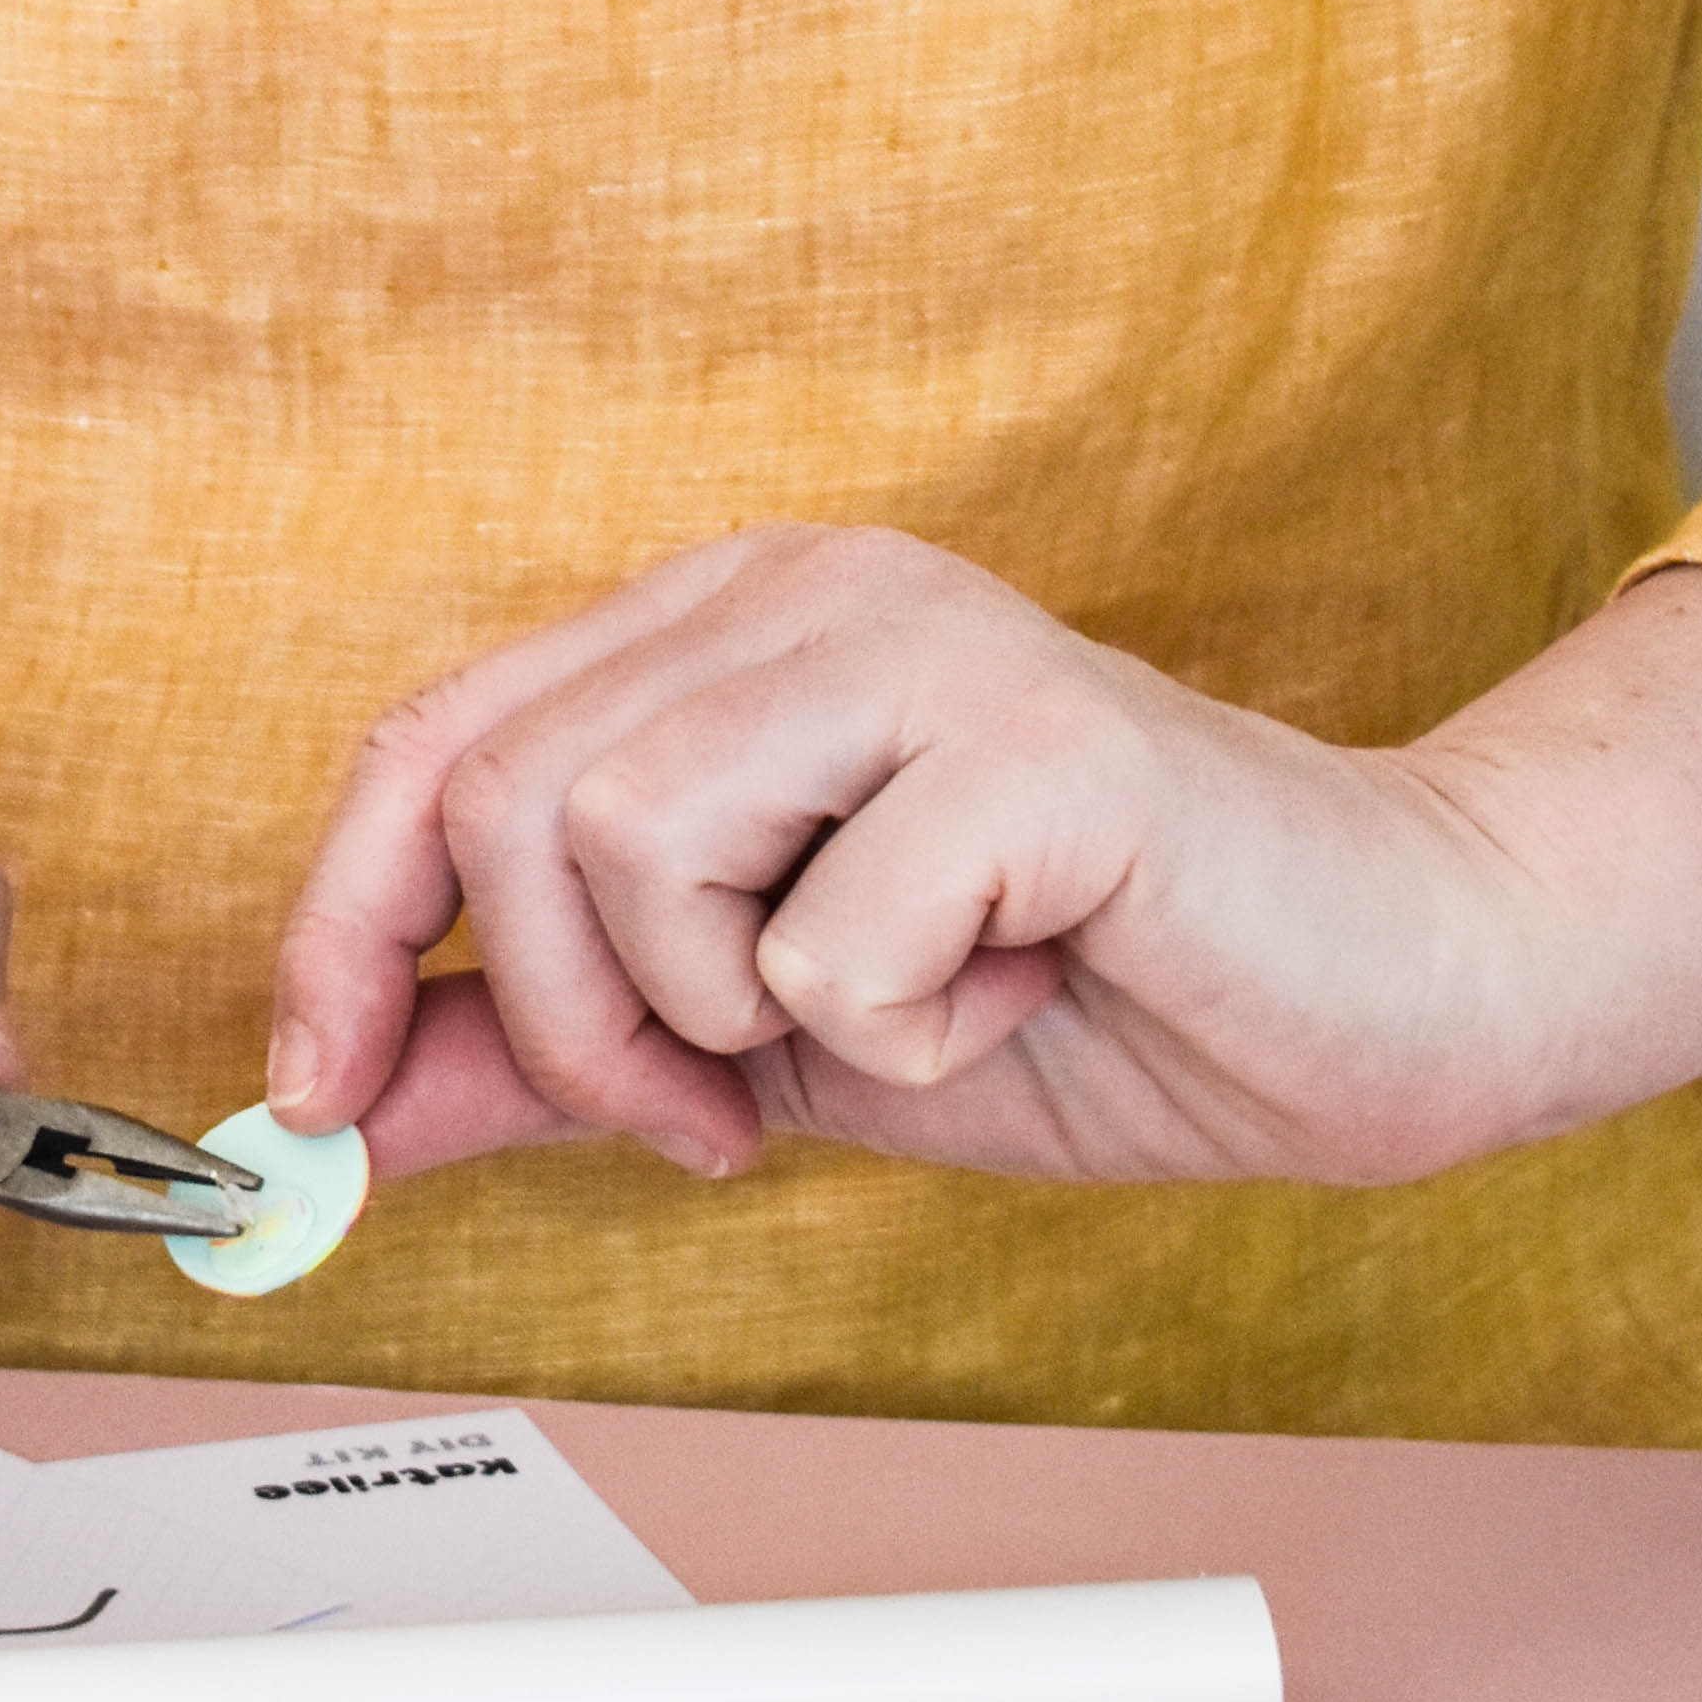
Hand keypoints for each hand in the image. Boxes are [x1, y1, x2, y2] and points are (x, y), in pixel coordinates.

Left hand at [266, 529, 1701, 1196]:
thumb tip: (335, 1104)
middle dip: (581, 1027)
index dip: (348, 928)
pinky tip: (1017, 987)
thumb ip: (550, 1049)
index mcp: (724, 631)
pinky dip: (904, 1032)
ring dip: (730, 1020)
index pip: (434, 742)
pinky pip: (826, 944)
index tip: (322, 1092)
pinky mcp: (1037, 741)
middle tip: (717, 1109)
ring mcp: (923, 643)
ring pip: (631, 846)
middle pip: (510, 805)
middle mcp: (805, 591)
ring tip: (881, 1025)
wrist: (1379, 1002)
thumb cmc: (1088, 994)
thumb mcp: (760, 1044)